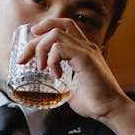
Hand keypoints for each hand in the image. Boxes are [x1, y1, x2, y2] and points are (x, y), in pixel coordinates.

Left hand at [20, 17, 134, 134]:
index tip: (32, 39)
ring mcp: (86, 50)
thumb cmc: (95, 101)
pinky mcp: (85, 58)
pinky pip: (60, 48)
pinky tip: (56, 75)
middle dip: (34, 41)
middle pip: (56, 26)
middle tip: (23, 59)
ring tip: (40, 68)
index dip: (45, 27)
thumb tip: (49, 88)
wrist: (111, 109)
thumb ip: (62, 82)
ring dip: (41, 49)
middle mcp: (85, 46)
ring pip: (55, 34)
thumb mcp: (72, 88)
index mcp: (83, 50)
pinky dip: (52, 60)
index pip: (64, 26)